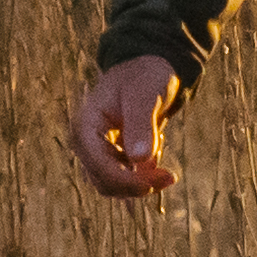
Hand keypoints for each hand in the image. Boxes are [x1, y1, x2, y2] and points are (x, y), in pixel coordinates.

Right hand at [68, 55, 183, 199]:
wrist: (147, 70)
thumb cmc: (145, 77)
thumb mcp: (146, 96)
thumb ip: (141, 125)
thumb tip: (139, 160)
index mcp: (86, 126)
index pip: (100, 167)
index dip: (129, 180)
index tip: (162, 178)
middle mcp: (86, 142)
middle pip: (105, 182)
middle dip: (137, 185)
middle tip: (171, 176)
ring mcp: (95, 151)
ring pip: (113, 186)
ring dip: (140, 183)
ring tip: (162, 157)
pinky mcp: (109, 156)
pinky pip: (122, 179)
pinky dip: (142, 176)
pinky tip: (155, 150)